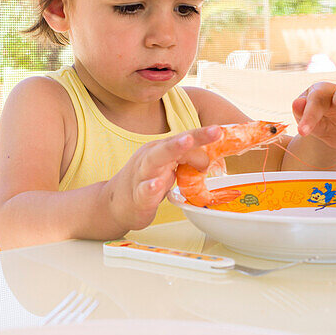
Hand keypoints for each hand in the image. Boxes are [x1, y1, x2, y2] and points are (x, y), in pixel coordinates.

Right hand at [103, 125, 220, 230]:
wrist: (113, 204)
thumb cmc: (145, 183)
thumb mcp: (169, 170)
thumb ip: (187, 162)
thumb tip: (209, 160)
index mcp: (160, 150)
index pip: (184, 139)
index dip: (203, 135)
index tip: (222, 130)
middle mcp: (150, 158)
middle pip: (172, 144)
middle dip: (194, 136)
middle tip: (216, 131)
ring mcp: (141, 176)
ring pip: (155, 160)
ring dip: (172, 149)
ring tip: (188, 142)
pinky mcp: (137, 196)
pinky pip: (144, 190)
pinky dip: (150, 186)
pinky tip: (157, 184)